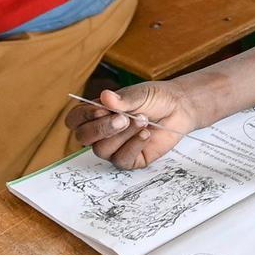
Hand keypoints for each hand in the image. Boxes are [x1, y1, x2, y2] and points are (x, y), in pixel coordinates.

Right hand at [66, 83, 202, 169]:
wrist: (179, 108)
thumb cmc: (155, 99)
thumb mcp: (139, 94)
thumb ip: (123, 100)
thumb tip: (105, 96)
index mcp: (96, 114)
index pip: (75, 120)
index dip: (84, 116)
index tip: (102, 109)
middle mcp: (101, 133)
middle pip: (84, 137)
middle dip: (102, 128)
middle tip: (124, 119)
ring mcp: (114, 147)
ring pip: (102, 150)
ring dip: (123, 135)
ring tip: (143, 120)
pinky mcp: (129, 159)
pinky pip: (121, 159)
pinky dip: (133, 145)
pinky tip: (146, 134)